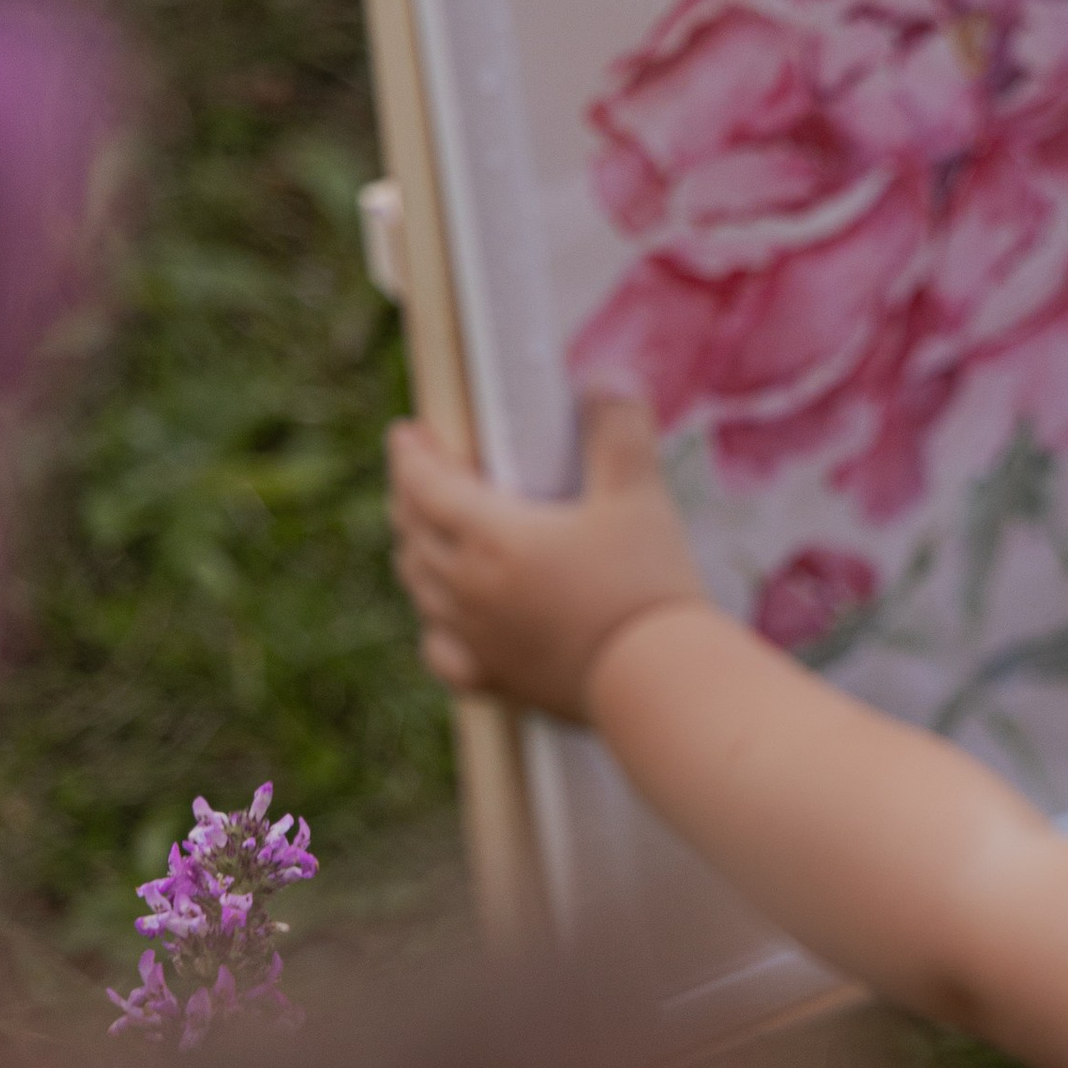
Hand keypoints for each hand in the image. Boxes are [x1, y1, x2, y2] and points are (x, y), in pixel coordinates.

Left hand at [387, 395, 709, 723]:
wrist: (660, 685)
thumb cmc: (647, 588)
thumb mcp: (640, 496)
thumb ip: (619, 431)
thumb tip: (606, 383)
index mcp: (492, 537)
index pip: (424, 485)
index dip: (410, 455)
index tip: (407, 434)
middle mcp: (468, 589)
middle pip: (412, 533)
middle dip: (409, 498)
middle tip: (421, 476)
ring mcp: (476, 640)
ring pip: (419, 589)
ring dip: (416, 553)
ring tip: (430, 535)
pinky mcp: (496, 681)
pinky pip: (441, 652)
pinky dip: (435, 628)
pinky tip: (449, 622)